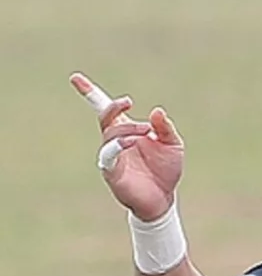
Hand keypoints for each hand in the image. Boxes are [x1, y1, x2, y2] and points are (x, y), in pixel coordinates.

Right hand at [71, 73, 183, 220]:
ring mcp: (111, 156)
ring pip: (110, 135)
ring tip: (147, 130)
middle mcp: (115, 140)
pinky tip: (130, 142)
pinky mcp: (111, 172)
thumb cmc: (166, 169)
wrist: (164, 198)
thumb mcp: (172, 144)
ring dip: (127, 128)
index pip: (104, 108)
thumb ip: (165, 128)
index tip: (75, 78)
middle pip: (106, 117)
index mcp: (127, 130)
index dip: (89, 93)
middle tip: (129, 102)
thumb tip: (157, 111)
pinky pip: (108, 155)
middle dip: (114, 107)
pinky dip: (117, 146)